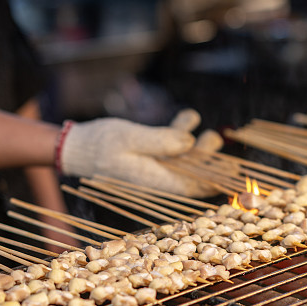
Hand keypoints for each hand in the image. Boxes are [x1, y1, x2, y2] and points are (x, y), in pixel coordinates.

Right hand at [56, 110, 220, 196]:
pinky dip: (180, 134)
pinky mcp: (147, 154)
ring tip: (210, 131)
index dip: (213, 183)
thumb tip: (189, 143)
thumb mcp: (129, 137)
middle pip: (191, 173)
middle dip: (208, 160)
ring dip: (198, 146)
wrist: (74, 146)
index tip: (232, 175)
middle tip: (217, 139)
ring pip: (183, 159)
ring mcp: (152, 166)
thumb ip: (159, 140)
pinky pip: (170, 147)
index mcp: (153, 180)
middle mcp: (156, 176)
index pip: (190, 188)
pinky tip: (188, 117)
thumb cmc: (98, 143)